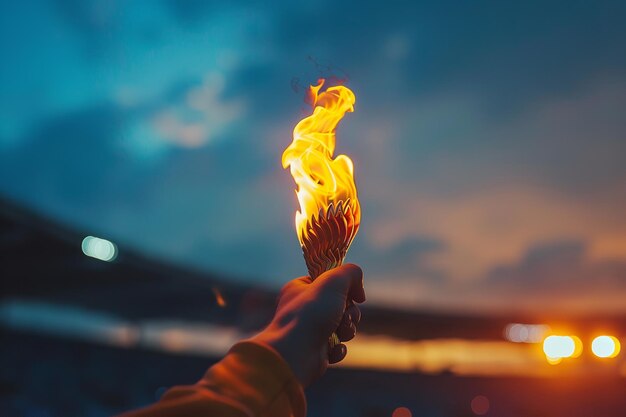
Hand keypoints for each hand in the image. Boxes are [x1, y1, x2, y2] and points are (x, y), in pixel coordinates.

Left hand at [250, 264, 364, 386]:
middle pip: (341, 305)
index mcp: (300, 288)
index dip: (344, 288)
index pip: (329, 282)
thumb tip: (359, 291)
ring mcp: (309, 330)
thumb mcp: (333, 281)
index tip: (352, 294)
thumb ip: (351, 272)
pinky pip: (337, 347)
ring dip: (347, 330)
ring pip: (342, 326)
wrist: (296, 353)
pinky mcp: (315, 351)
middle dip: (350, 313)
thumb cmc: (310, 314)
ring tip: (338, 333)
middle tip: (344, 316)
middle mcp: (304, 309)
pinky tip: (331, 349)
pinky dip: (338, 349)